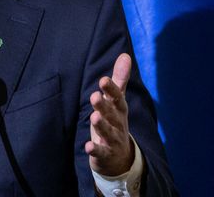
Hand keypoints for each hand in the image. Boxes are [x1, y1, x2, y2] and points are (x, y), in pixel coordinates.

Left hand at [86, 53, 134, 175]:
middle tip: (94, 96)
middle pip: (112, 115)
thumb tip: (125, 55)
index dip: (111, 89)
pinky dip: (95, 150)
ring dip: (101, 126)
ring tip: (93, 117)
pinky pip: (101, 152)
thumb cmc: (115, 122)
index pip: (117, 98)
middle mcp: (118, 124)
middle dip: (104, 106)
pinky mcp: (105, 154)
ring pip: (108, 132)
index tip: (103, 80)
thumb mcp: (117, 101)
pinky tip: (88, 146)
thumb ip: (119, 80)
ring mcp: (113, 140)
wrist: (121, 157)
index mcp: (119, 110)